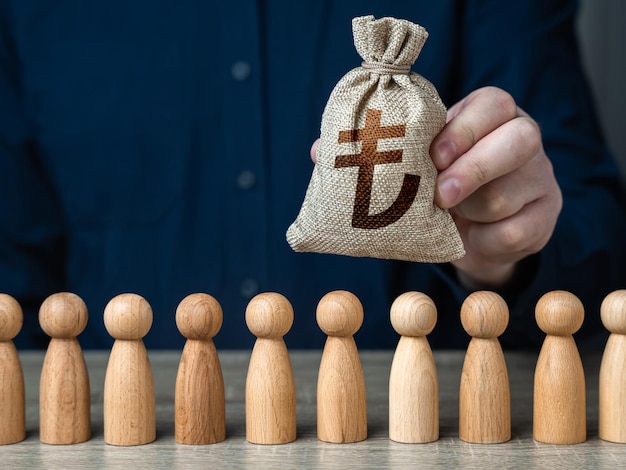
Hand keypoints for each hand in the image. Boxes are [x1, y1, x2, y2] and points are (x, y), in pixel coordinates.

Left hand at [431, 87, 561, 289]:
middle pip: (518, 142)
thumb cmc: (445, 182)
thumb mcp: (434, 160)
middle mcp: (527, 138)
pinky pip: (512, 232)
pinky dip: (482, 238)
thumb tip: (402, 157)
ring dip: (468, 210)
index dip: (464, 130)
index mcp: (496, 114)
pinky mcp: (546, 216)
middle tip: (439, 194)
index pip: (494, 105)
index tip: (435, 158)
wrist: (470, 232)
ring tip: (454, 213)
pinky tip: (473, 235)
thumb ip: (426, 150)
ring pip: (504, 196)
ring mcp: (542, 178)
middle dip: (472, 170)